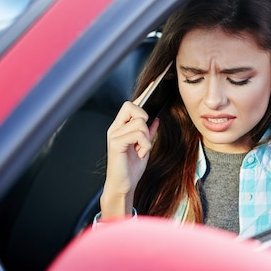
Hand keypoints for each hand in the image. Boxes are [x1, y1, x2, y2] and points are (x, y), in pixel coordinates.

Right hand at [100, 83, 159, 218]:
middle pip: (132, 106)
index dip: (142, 95)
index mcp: (120, 127)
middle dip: (143, 117)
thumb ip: (148, 133)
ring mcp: (114, 134)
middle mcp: (115, 128)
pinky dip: (145, 144)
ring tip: (142, 150)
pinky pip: (138, 134)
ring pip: (140, 123)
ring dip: (147, 138)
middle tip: (144, 137)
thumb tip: (156, 120)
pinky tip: (140, 153)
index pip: (130, 105)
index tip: (154, 83)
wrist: (123, 186)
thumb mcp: (144, 148)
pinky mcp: (116, 143)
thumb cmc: (130, 170)